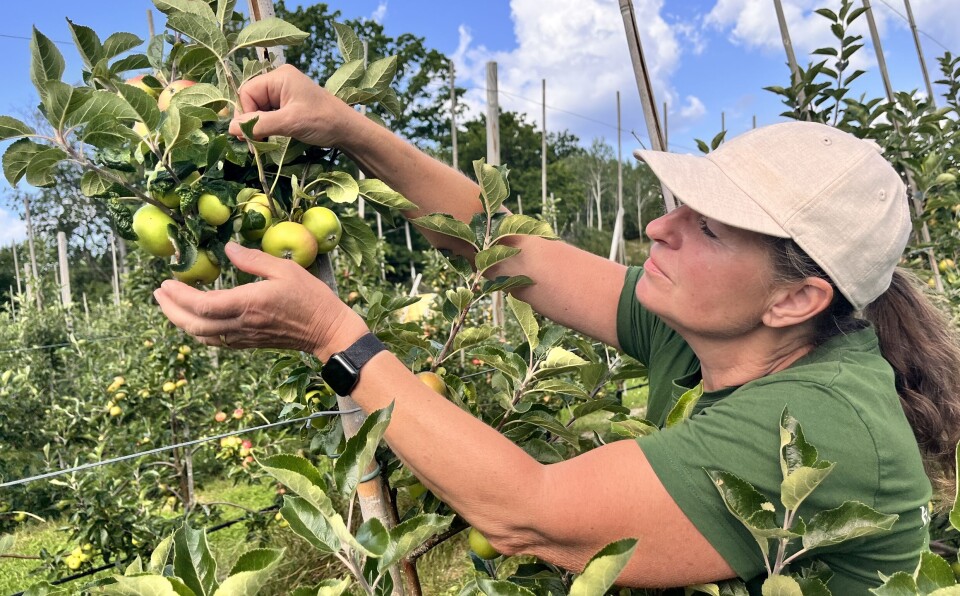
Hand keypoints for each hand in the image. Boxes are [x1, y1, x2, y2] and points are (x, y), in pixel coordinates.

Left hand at [153, 243, 367, 358]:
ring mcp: (244, 336)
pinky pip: (215, 341)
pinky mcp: (248, 343)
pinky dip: (198, 331)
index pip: (203, 304)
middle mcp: (241, 324)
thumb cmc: (310, 297)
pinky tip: (195, 319)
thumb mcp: (286, 269)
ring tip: (170, 305)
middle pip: (194, 324)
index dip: (179, 296)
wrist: (326, 330)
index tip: (167, 281)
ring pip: (201, 336)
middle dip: (170, 310)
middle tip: (158, 293)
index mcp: (249, 304)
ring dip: (181, 321)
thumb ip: (254, 260)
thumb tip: (229, 249)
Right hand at [228, 64, 360, 146]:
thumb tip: (231, 128)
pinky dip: (266, 127)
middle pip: (251, 100)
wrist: (347, 130)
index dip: (244, 112)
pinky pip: (268, 115)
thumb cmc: (322, 121)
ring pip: (258, 109)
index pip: (247, 91)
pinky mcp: (288, 106)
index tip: (247, 134)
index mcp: (279, 77)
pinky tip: (269, 138)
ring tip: (261, 142)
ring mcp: (284, 94)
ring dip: (258, 126)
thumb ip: (260, 124)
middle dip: (250, 120)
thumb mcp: (289, 122)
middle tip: (253, 142)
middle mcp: (279, 81)